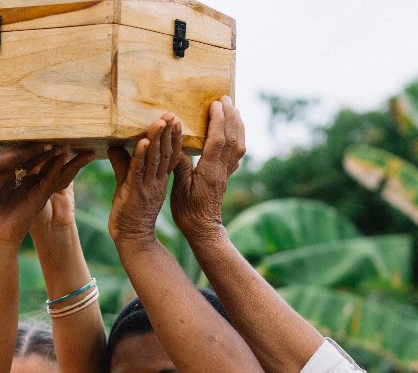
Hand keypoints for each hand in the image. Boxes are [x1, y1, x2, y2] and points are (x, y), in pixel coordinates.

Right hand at [0, 117, 47, 233]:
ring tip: (47, 155)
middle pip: (27, 165)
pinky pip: (14, 183)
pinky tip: (22, 169)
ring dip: (36, 165)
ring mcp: (2, 192)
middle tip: (58, 145)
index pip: (19, 156)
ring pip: (22, 175)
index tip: (49, 139)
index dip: (35, 147)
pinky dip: (23, 175)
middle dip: (43, 155)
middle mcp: (1, 181)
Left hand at [0, 147, 94, 244]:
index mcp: (32, 179)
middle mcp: (40, 184)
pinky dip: (56, 169)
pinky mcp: (39, 198)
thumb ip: (6, 167)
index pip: (47, 161)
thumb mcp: (1, 182)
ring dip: (72, 162)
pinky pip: (50, 181)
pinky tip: (62, 158)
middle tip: (83, 141)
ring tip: (87, 151)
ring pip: (61, 173)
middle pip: (60, 166)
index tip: (62, 134)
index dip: (54, 148)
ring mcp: (42, 191)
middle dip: (72, 155)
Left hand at [107, 114, 182, 244]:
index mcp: (159, 179)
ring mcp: (147, 187)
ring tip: (159, 122)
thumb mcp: (128, 184)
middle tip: (171, 114)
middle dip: (168, 133)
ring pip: (153, 160)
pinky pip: (138, 172)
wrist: (132, 238)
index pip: (169, 155)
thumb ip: (123, 164)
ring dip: (156, 139)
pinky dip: (140, 156)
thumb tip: (114, 145)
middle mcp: (156, 181)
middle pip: (164, 153)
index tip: (176, 120)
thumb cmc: (130, 212)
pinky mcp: (134, 193)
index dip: (174, 137)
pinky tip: (143, 143)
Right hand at [172, 96, 243, 239]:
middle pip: (232, 138)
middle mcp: (222, 170)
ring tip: (233, 108)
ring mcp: (227, 173)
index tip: (215, 103)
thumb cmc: (188, 212)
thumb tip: (178, 145)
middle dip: (230, 116)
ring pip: (238, 144)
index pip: (218, 141)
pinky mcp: (227, 176)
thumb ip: (180, 166)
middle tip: (225, 98)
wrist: (203, 229)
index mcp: (209, 172)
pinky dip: (238, 136)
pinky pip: (237, 153)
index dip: (218, 120)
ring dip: (237, 124)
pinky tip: (235, 130)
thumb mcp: (179, 190)